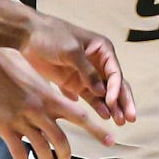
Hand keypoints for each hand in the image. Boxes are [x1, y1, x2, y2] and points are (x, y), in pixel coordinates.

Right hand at [0, 47, 120, 158]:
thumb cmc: (9, 63)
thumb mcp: (35, 75)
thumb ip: (48, 90)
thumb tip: (59, 97)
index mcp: (50, 97)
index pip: (81, 117)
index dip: (97, 130)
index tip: (111, 141)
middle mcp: (40, 111)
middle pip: (61, 140)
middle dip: (66, 152)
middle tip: (65, 157)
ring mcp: (22, 121)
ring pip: (43, 149)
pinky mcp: (5, 128)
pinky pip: (19, 154)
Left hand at [21, 14, 137, 125]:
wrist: (28, 35)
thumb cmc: (52, 36)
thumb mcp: (71, 51)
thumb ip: (87, 72)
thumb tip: (102, 92)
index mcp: (102, 50)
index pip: (115, 73)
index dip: (116, 89)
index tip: (112, 103)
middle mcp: (98, 63)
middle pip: (115, 85)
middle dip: (123, 101)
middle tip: (130, 118)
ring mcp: (86, 74)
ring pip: (104, 94)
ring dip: (112, 107)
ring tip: (119, 123)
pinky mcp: (74, 83)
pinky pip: (89, 97)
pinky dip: (96, 106)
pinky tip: (103, 116)